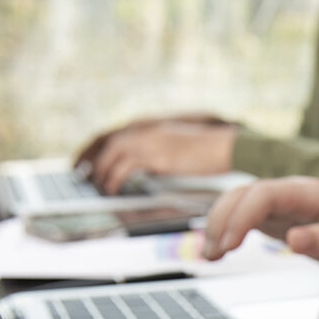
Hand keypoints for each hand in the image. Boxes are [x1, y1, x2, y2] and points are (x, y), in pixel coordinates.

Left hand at [75, 118, 236, 193]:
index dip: (104, 150)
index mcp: (156, 129)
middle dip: (98, 160)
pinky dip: (115, 178)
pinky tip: (114, 189)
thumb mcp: (181, 150)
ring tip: (102, 186)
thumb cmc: (212, 152)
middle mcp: (150, 132)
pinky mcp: (157, 156)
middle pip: (112, 143)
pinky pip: (125, 166)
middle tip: (91, 177)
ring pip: (114, 153)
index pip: (121, 136)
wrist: (227, 147)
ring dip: (104, 170)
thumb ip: (164, 154)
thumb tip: (152, 166)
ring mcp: (153, 142)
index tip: (96, 163)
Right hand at [202, 176, 318, 277]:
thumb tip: (294, 240)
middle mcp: (289, 192)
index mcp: (308, 193)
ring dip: (218, 226)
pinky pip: (241, 216)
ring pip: (236, 203)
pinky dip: (225, 231)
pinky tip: (216, 250)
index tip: (229, 245)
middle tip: (214, 254)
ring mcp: (278, 203)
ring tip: (209, 255)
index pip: (263, 195)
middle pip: (243, 195)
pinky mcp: (272, 216)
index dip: (241, 217)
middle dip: (222, 221)